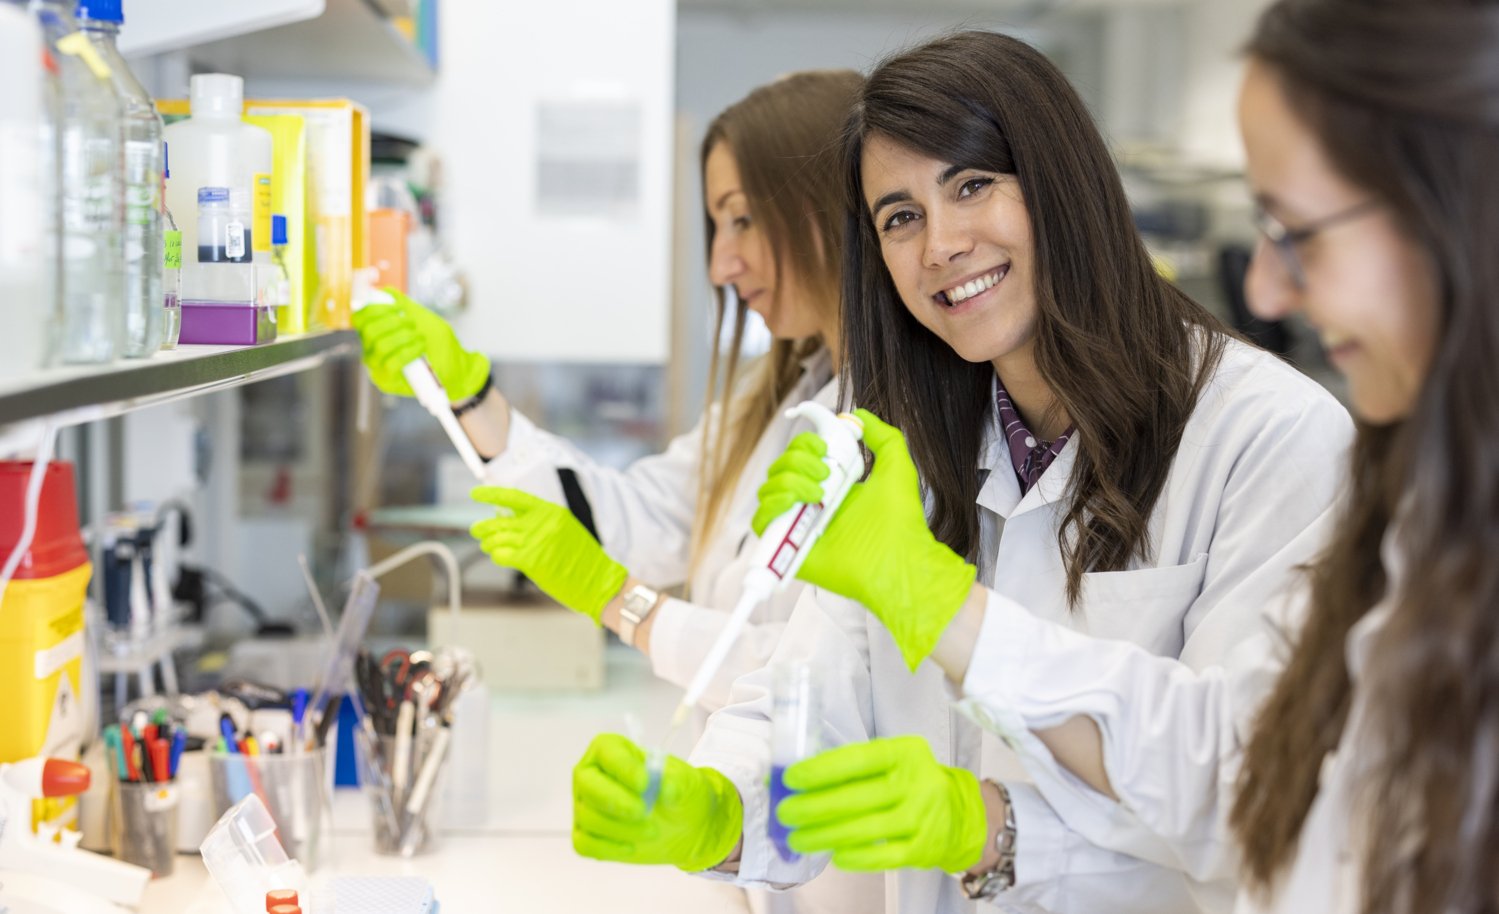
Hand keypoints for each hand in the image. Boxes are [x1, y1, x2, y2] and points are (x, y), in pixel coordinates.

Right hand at [351, 288, 489, 400]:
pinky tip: (420, 348)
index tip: (392, 299)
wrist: (457, 369)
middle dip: (392, 321)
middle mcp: (372, 347)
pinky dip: (407, 352)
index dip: (370, 303)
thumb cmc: (439, 344)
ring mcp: (377, 364)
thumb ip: (405, 306)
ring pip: (379, 345)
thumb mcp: (424, 319)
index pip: (361, 315)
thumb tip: (386, 291)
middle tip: (412, 323)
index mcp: (377, 330)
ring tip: (420, 337)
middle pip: (368, 328)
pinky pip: (389, 363)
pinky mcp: (385, 380)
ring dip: (403, 336)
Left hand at [470, 486, 627, 622]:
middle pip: (499, 521)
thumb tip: (507, 518)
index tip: (476, 493)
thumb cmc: (582, 558)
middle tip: (476, 530)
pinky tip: (499, 557)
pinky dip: (497, 556)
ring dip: (488, 544)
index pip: (514, 497)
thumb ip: (539, 522)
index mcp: (550, 511)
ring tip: (488, 547)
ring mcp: (535, 541)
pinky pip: (501, 555)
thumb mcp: (564, 529)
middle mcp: (541, 523)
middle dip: (482, 526)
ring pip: (497, 539)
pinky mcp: (531, 561)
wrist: (598, 580)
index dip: (491, 494)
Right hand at [572, 733, 742, 871]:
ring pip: (587, 817)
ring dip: (621, 828)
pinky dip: (608, 848)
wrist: (681, 822)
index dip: (623, 767)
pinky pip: (585, 843)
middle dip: (614, 800)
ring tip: (652, 830)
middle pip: (586, 784)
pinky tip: (631, 848)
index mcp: (611, 750)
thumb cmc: (676, 790)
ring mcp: (585, 805)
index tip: (644, 783)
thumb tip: (666, 789)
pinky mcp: (587, 833)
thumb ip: (676, 782)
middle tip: (642, 811)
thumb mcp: (685, 781)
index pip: (606, 752)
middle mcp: (591, 774)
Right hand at [752, 409, 976, 668]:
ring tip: (819, 493)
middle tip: (826, 473)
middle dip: (799, 460)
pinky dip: (772, 506)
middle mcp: (811, 505)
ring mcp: (798, 526)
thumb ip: (884, 436)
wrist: (898, 559)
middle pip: (781, 469)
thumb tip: (858, 414)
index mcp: (831, 486)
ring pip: (768, 491)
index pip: (801, 456)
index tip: (824, 445)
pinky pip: (761, 522)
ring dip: (789, 481)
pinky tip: (799, 505)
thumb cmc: (901, 521)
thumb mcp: (897, 466)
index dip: (805, 444)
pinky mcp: (789, 549)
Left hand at [777, 735, 985, 872]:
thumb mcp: (893, 761)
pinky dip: (855, 857)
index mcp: (905, 753)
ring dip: (824, 835)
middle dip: (813, 807)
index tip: (791, 779)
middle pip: (856, 798)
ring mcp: (922, 817)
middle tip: (785, 813)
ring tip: (798, 838)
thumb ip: (855, 766)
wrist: (959, 813)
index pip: (857, 759)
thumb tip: (799, 779)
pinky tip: (834, 854)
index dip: (821, 770)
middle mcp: (917, 783)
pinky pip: (882, 857)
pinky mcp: (923, 849)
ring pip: (864, 829)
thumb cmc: (912, 782)